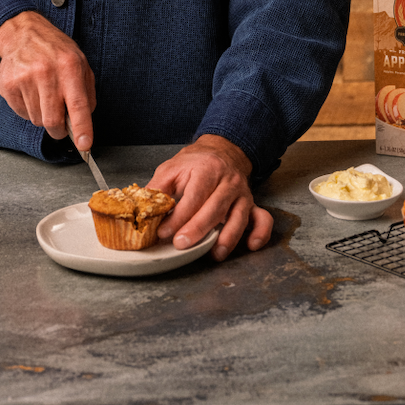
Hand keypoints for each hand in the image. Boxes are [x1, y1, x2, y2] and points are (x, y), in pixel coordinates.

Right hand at [0, 11, 95, 150]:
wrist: (23, 33)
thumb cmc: (55, 51)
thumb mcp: (80, 63)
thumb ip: (87, 93)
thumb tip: (85, 122)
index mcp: (70, 66)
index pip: (78, 104)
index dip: (81, 128)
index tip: (84, 145)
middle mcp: (46, 72)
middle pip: (53, 121)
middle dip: (58, 129)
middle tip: (60, 121)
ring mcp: (25, 78)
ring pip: (37, 120)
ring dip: (42, 115)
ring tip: (43, 94)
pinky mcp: (8, 85)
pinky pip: (21, 114)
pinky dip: (28, 109)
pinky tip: (30, 91)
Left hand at [147, 135, 272, 261]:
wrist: (221, 151)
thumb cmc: (195, 163)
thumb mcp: (171, 168)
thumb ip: (158, 189)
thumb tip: (142, 211)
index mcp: (207, 169)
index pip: (193, 196)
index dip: (178, 217)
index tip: (163, 232)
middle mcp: (228, 181)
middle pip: (215, 208)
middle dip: (198, 229)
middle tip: (181, 244)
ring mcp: (241, 194)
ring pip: (238, 217)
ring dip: (227, 238)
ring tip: (213, 254)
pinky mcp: (251, 204)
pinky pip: (262, 219)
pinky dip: (260, 233)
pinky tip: (250, 245)